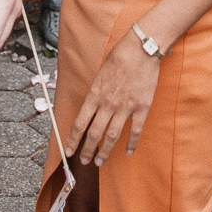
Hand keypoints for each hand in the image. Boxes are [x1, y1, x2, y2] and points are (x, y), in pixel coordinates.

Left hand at [72, 32, 161, 164]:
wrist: (141, 48)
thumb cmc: (119, 56)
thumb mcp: (100, 73)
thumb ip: (95, 93)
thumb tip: (91, 108)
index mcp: (95, 94)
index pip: (80, 123)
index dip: (73, 139)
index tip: (69, 151)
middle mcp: (108, 104)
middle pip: (94, 133)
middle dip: (87, 150)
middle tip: (84, 161)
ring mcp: (125, 107)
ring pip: (112, 136)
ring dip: (105, 151)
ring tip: (100, 162)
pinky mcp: (142, 107)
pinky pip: (135, 130)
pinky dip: (132, 143)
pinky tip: (129, 152)